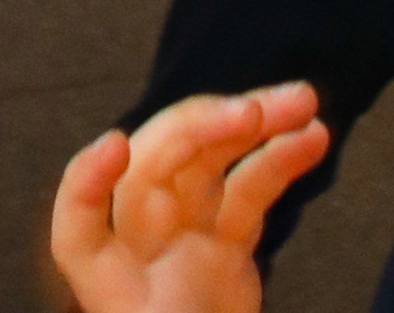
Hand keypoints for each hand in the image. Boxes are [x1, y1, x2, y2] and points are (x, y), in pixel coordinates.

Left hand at [50, 87, 328, 312]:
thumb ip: (165, 304)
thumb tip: (151, 189)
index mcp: (106, 271)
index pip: (79, 217)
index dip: (87, 179)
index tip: (115, 148)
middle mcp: (139, 236)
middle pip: (159, 160)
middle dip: (204, 126)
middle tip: (253, 112)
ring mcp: (185, 232)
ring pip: (212, 159)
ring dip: (257, 124)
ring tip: (302, 101)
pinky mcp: (225, 240)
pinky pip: (250, 188)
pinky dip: (281, 160)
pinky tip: (313, 138)